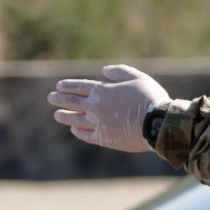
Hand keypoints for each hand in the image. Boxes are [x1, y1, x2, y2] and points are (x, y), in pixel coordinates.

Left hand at [47, 64, 170, 152]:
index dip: (68, 86)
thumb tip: (103, 71)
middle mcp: (96, 107)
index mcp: (103, 90)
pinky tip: (74, 129)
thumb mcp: (138, 78)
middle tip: (51, 97)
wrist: (158, 123)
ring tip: (58, 114)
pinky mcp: (105, 138)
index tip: (59, 86)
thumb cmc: (151, 98)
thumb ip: (120, 72)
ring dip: (65, 115)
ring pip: (75, 119)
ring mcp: (98, 123)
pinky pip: (86, 135)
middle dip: (60, 99)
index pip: (79, 87)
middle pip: (73, 102)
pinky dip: (78, 131)